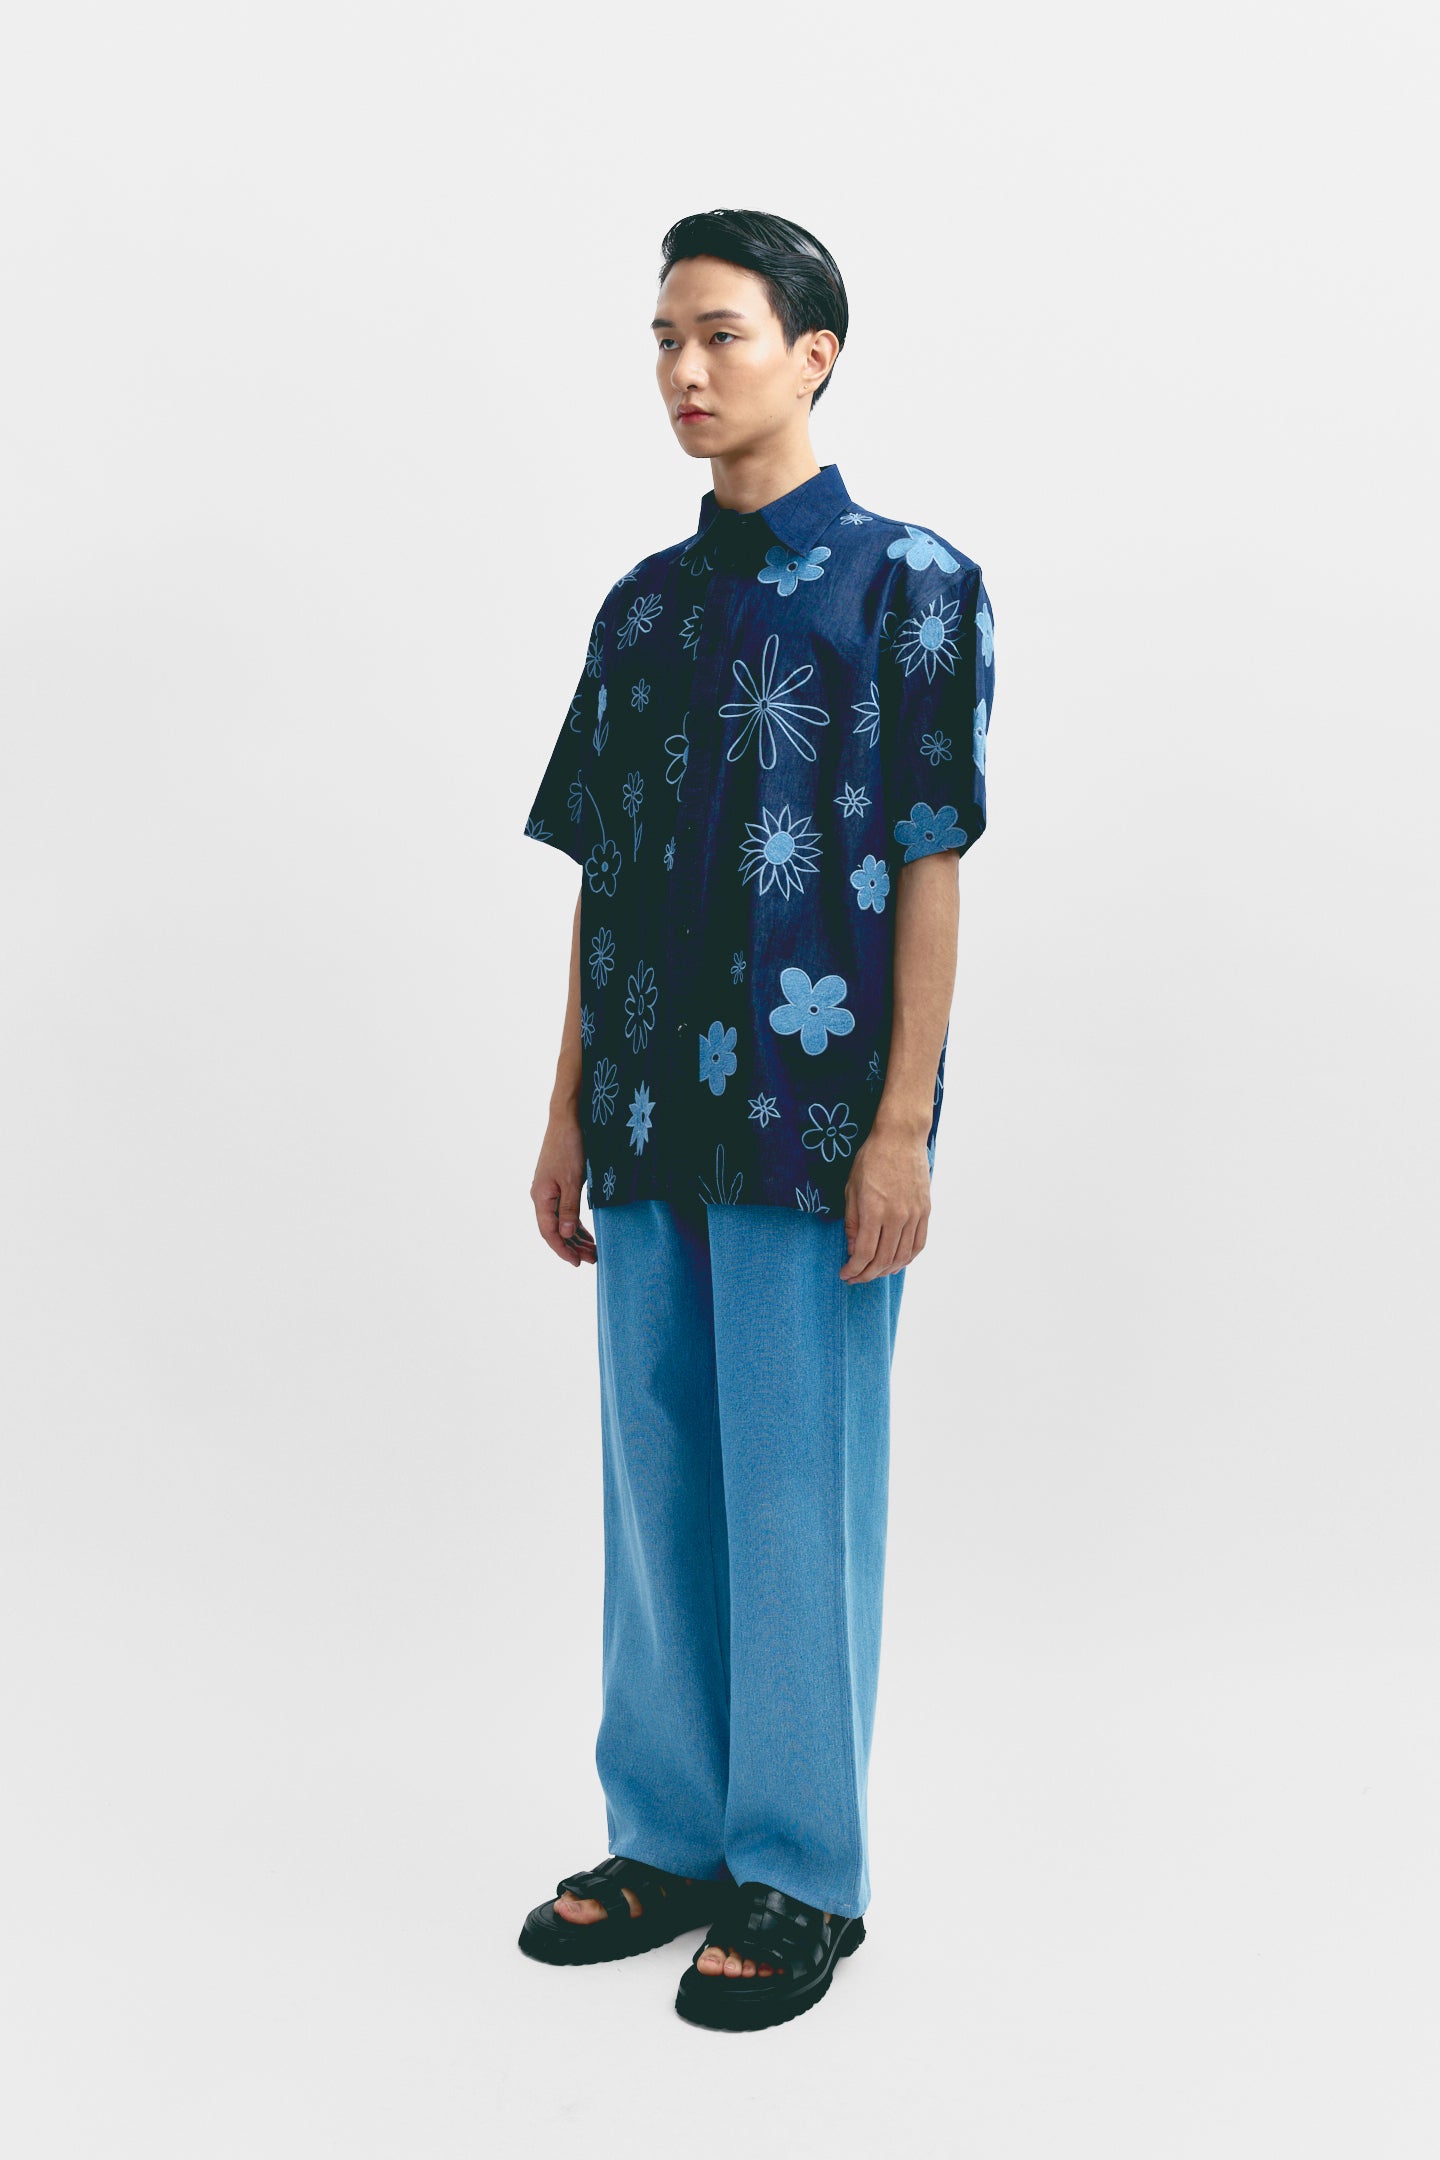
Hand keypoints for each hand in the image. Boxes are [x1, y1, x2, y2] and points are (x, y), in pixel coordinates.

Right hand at [530, 1113, 596, 1266]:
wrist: (566, 1119)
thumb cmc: (569, 1147)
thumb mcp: (572, 1180)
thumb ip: (569, 1209)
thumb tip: (565, 1234)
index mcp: (541, 1197)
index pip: (549, 1233)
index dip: (563, 1250)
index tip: (577, 1263)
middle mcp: (541, 1197)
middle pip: (555, 1230)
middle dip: (573, 1246)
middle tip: (593, 1259)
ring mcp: (548, 1191)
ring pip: (560, 1221)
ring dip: (576, 1236)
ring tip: (593, 1250)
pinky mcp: (557, 1184)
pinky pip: (564, 1210)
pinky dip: (575, 1223)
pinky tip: (586, 1232)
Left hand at [840, 1121, 930, 1282]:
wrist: (901, 1137)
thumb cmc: (871, 1159)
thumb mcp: (851, 1188)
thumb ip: (852, 1221)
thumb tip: (853, 1249)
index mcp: (874, 1210)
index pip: (864, 1254)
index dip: (854, 1270)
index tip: (845, 1274)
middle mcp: (896, 1216)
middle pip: (883, 1260)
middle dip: (867, 1274)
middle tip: (856, 1277)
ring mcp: (914, 1215)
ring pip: (903, 1256)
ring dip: (887, 1270)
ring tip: (874, 1272)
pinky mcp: (926, 1211)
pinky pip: (919, 1244)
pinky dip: (908, 1258)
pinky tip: (896, 1261)